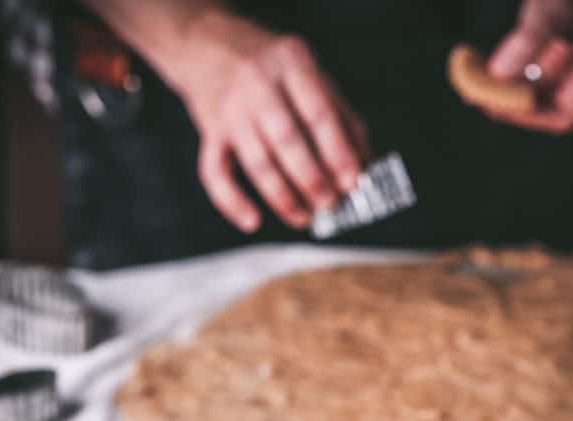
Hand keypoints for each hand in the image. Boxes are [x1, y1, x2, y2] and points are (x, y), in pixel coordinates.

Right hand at [173, 13, 369, 231]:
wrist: (207, 45)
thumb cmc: (272, 68)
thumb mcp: (310, 74)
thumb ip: (342, 116)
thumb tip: (365, 165)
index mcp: (291, 62)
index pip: (318, 113)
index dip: (338, 152)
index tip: (353, 182)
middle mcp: (258, 83)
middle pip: (288, 141)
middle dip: (313, 180)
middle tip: (330, 204)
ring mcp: (231, 108)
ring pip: (258, 163)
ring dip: (283, 198)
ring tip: (304, 217)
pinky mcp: (210, 131)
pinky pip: (215, 172)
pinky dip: (232, 202)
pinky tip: (253, 222)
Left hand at [486, 0, 572, 132]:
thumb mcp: (556, 4)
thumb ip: (530, 37)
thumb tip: (500, 74)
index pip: (563, 115)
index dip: (527, 114)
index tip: (495, 102)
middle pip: (541, 102)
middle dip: (507, 95)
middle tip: (473, 85)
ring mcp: (568, 57)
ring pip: (528, 84)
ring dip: (500, 81)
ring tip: (471, 69)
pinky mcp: (550, 44)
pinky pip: (523, 66)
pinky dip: (501, 64)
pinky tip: (478, 58)